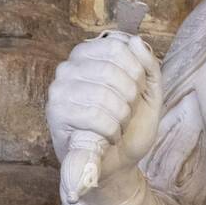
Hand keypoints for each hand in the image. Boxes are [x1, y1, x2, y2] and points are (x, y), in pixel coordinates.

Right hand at [46, 34, 161, 185]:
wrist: (119, 163)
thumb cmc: (131, 125)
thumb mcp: (149, 91)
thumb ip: (147, 64)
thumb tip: (134, 41)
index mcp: (89, 54)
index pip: (118, 48)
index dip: (137, 73)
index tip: (136, 91)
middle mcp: (68, 67)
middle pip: (112, 71)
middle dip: (130, 98)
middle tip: (126, 113)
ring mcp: (58, 91)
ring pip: (104, 95)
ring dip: (122, 117)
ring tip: (117, 125)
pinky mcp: (56, 115)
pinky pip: (94, 116)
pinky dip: (112, 131)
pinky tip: (109, 137)